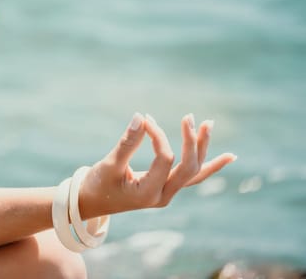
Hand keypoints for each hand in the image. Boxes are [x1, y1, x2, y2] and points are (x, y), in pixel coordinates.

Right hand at [79, 113, 235, 218]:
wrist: (91, 203)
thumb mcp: (109, 163)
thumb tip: (140, 116)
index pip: (164, 158)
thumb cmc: (97, 184)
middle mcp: (162, 197)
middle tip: (189, 117)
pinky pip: (192, 177)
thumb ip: (127, 142)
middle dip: (192, 142)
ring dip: (203, 148)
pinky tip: (228, 156)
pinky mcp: (167, 188)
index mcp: (148, 193)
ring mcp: (167, 194)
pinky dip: (209, 165)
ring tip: (209, 123)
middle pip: (189, 168)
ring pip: (194, 171)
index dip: (158, 136)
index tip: (145, 119)